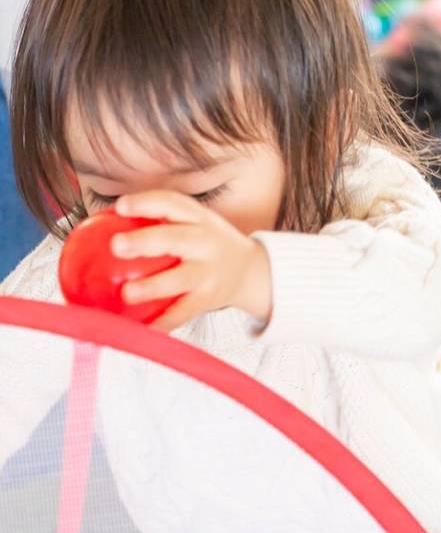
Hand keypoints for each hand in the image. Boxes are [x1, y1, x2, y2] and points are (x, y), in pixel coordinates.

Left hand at [111, 191, 271, 332]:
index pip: (172, 203)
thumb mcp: (193, 224)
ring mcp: (209, 271)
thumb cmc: (206, 244)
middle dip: (146, 241)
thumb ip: (157, 223)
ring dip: (153, 287)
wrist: (250, 271)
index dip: (147, 202)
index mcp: (198, 218)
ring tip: (126, 295)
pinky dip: (162, 322)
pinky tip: (140, 330)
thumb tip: (96, 226)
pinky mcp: (209, 298)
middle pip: (176, 239)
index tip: (120, 206)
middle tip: (116, 245)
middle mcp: (205, 241)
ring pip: (180, 279)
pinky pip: (183, 312)